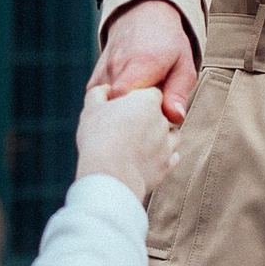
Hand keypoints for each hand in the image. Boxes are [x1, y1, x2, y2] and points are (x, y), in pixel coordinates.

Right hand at [74, 84, 178, 203]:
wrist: (111, 176)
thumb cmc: (99, 137)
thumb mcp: (91, 108)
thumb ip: (99, 93)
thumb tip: (105, 89)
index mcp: (147, 101)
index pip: (152, 92)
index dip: (139, 99)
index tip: (125, 107)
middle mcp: (163, 120)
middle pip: (161, 113)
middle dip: (148, 118)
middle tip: (127, 127)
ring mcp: (168, 144)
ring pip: (172, 134)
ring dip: (160, 136)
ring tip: (139, 143)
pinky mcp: (167, 166)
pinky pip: (172, 157)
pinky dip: (162, 156)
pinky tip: (147, 158)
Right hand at [89, 0, 199, 122]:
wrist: (143, 16)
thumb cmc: (167, 43)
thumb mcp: (183, 66)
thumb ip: (178, 93)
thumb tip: (175, 117)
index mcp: (142, 64)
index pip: (127, 98)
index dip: (138, 117)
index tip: (152, 122)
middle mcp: (117, 67)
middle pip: (117, 109)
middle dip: (132, 122)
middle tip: (150, 122)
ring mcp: (103, 74)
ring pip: (106, 109)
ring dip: (122, 116)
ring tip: (139, 115)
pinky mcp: (95, 81)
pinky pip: (98, 104)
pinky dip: (111, 111)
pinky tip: (126, 111)